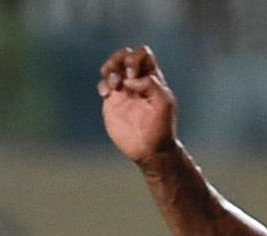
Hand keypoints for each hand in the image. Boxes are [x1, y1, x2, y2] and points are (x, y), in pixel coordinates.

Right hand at [98, 46, 177, 162]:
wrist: (149, 149)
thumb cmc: (161, 127)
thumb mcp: (164, 102)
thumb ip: (151, 84)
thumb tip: (130, 79)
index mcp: (151, 77)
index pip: (142, 54)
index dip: (135, 59)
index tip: (133, 75)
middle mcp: (136, 81)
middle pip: (124, 56)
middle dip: (119, 60)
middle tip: (122, 78)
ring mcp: (123, 92)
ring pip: (112, 68)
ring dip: (109, 70)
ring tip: (113, 86)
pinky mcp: (112, 104)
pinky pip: (103, 85)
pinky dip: (102, 85)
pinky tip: (106, 95)